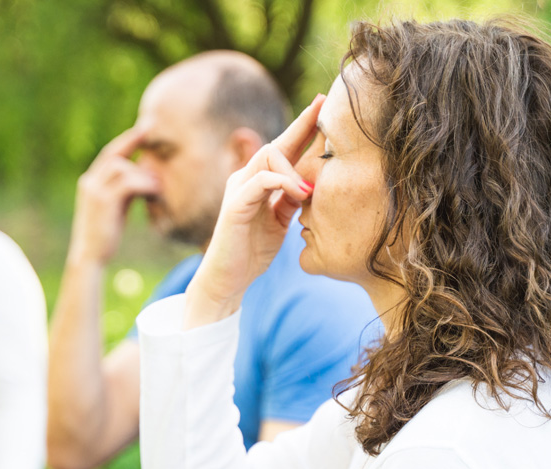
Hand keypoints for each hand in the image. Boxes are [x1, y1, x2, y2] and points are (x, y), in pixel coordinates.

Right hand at [68, 125, 159, 265]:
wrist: (90, 258)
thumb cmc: (105, 236)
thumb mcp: (115, 208)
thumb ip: (124, 190)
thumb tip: (143, 176)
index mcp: (90, 182)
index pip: (109, 154)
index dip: (126, 141)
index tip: (143, 129)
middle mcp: (89, 182)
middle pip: (114, 154)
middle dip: (133, 140)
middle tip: (152, 128)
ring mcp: (94, 191)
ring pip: (121, 167)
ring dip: (143, 173)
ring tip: (157, 185)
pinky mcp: (103, 202)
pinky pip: (127, 183)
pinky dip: (144, 184)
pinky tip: (154, 192)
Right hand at [184, 94, 324, 328]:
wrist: (227, 280)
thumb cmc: (251, 251)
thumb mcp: (280, 221)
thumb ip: (291, 199)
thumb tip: (314, 181)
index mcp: (258, 182)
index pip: (283, 149)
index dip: (303, 128)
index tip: (324, 107)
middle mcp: (246, 180)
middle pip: (276, 144)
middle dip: (301, 127)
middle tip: (323, 110)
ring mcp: (238, 190)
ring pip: (267, 156)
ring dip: (295, 163)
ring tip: (312, 183)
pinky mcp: (234, 207)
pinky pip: (258, 182)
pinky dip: (281, 182)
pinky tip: (299, 191)